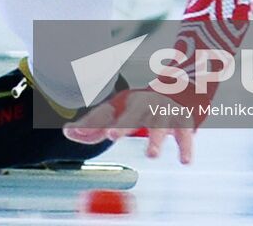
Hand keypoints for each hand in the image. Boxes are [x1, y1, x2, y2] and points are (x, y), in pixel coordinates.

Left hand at [63, 88, 196, 164]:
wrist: (177, 92)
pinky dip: (185, 148)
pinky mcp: (183, 123)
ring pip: (158, 127)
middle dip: (122, 125)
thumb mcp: (116, 113)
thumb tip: (67, 132)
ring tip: (150, 155)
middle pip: (132, 115)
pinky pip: (185, 136)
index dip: (95, 121)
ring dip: (155, 140)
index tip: (81, 131)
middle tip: (112, 136)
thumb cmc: (139, 108)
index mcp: (124, 103)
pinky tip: (184, 161)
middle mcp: (143, 106)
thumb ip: (93, 125)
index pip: (107, 113)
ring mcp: (164, 114)